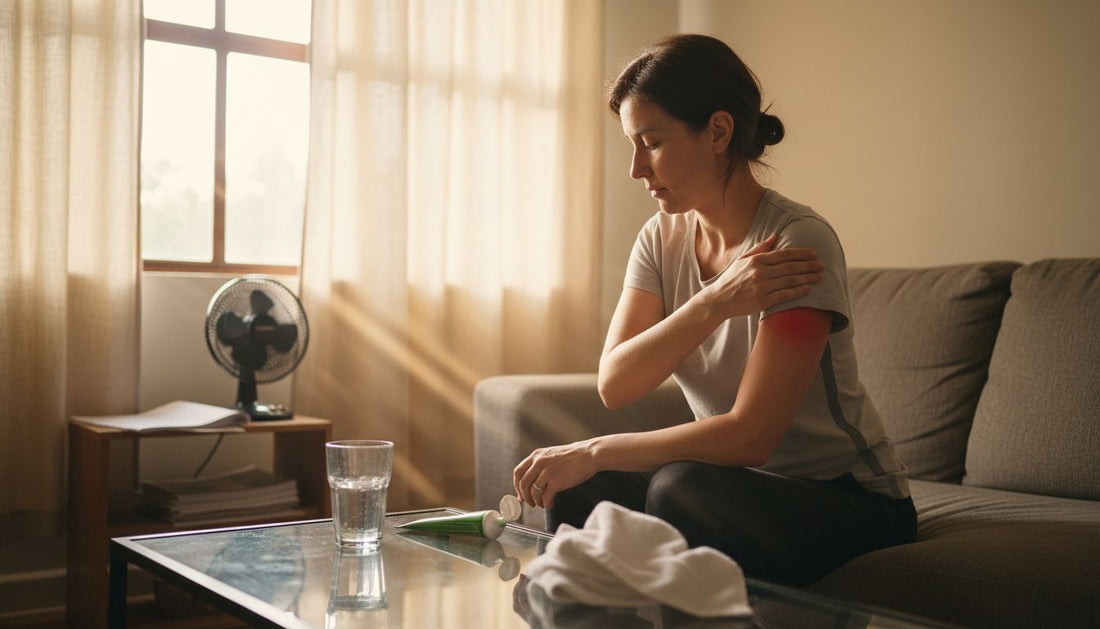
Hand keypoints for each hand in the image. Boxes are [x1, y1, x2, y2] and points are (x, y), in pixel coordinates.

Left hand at [513, 440, 597, 509]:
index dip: (517, 486)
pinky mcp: (556, 482)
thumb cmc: (572, 457)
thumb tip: (529, 484)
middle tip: (531, 503)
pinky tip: (551, 503)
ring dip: (536, 501)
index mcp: (536, 455)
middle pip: (523, 484)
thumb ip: (539, 466)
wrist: (589, 455)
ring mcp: (547, 472)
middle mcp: (539, 462)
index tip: (521, 494)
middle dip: (525, 497)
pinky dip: (546, 503)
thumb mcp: (551, 455)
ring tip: (543, 503)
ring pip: (533, 492)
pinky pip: (545, 497)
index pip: (518, 472)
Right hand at [698, 234, 822, 319]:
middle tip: (822, 265)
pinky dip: (798, 291)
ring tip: (819, 276)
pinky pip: (784, 295)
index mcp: (756, 260)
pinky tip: (807, 288)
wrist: (719, 299)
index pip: (784, 254)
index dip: (801, 253)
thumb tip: (776, 236)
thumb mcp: (743, 259)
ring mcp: (761, 287)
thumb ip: (760, 248)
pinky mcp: (762, 301)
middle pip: (790, 267)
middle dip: (809, 265)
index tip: (814, 253)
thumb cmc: (732, 278)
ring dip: (807, 278)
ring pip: (790, 281)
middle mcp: (760, 272)